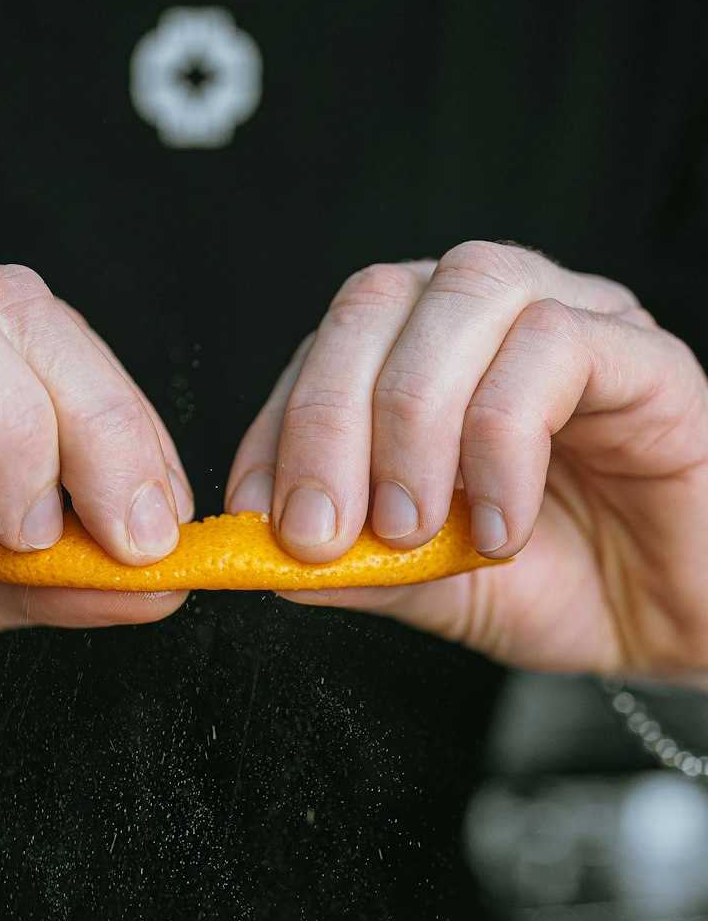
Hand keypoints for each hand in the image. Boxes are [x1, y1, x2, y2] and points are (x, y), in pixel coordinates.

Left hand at [226, 241, 707, 678]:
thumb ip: (355, 566)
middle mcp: (492, 319)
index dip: (279, 424)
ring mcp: (574, 321)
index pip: (330, 345)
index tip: (256, 517)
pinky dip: (505, 439)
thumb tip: (264, 558)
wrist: (676, 625)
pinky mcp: (647, 358)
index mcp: (429, 356)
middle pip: (379, 299)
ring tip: (412, 530)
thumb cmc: (563, 586)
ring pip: (467, 295)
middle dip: (328, 420)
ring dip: (413, 419)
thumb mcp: (430, 588)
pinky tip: (502, 525)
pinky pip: (561, 347)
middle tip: (320, 534)